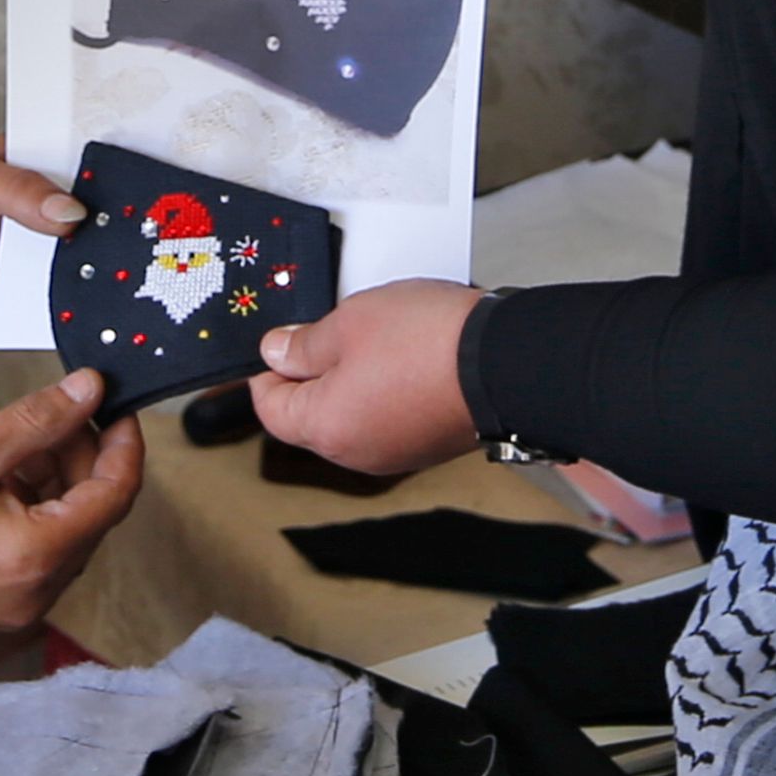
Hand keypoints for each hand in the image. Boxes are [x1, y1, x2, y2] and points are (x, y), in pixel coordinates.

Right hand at [0, 372, 145, 677]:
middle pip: (93, 514)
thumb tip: (88, 391)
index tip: (117, 408)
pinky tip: (3, 479)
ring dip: (56, 484)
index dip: (123, 445)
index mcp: (39, 556)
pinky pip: (41, 552)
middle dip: (82, 459)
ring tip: (19, 445)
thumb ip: (38, 420)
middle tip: (56, 415)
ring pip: (67, 532)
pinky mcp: (3, 607)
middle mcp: (41, 592)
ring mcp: (23, 606)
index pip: (115, 495)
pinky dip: (35, 511)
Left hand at [247, 280, 483, 477]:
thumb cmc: (431, 343)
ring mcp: (397, 454)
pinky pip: (389, 420)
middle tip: (334, 332)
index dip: (268, 370)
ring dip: (353, 382)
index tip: (280, 343)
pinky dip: (387, 393)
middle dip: (314, 374)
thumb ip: (304, 344)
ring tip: (378, 341)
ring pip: (352, 417)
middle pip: (311, 416)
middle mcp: (357, 453)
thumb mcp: (349, 322)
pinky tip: (408, 359)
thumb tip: (276, 352)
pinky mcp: (428, 447)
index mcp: (326, 429)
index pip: (270, 407)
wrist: (506, 362)